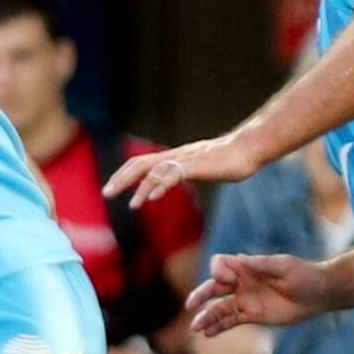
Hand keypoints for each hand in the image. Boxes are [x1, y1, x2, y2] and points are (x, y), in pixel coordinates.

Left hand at [104, 136, 251, 208]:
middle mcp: (175, 156)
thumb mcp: (198, 167)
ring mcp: (186, 160)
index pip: (141, 163)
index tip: (111, 186)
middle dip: (121, 179)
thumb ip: (182, 173)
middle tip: (106, 193)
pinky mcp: (198, 165)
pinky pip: (175, 174)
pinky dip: (161, 185)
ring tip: (131, 205)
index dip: (124, 174)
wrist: (248, 148)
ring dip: (141, 188)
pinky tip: (153, 197)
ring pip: (156, 170)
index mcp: (173, 157)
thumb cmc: (227, 159)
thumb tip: (170, 181)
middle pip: (140, 164)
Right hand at [184, 252, 331, 338]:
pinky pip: (231, 321)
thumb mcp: (283, 266)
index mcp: (247, 267)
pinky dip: (219, 326)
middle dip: (201, 296)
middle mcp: (242, 283)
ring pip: (219, 308)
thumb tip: (237, 259)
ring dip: (207, 316)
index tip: (227, 280)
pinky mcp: (253, 315)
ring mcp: (246, 300)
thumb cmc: (304, 275)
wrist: (321, 294)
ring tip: (196, 328)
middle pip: (213, 288)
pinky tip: (208, 333)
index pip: (220, 266)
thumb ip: (259, 264)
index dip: (219, 272)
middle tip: (190, 305)